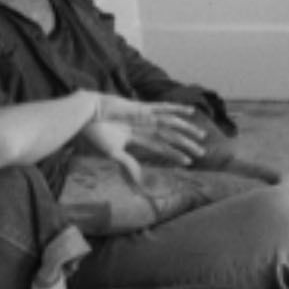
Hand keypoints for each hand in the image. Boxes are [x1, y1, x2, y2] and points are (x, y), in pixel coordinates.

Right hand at [83, 96, 209, 175]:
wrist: (85, 115)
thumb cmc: (94, 134)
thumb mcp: (112, 153)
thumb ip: (127, 164)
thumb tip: (138, 180)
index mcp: (136, 137)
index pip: (161, 147)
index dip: (175, 154)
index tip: (189, 162)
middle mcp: (144, 126)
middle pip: (171, 136)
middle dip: (187, 143)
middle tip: (203, 151)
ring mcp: (144, 116)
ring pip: (171, 124)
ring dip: (187, 129)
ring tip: (202, 135)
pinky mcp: (142, 108)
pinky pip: (163, 108)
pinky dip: (177, 109)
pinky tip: (190, 112)